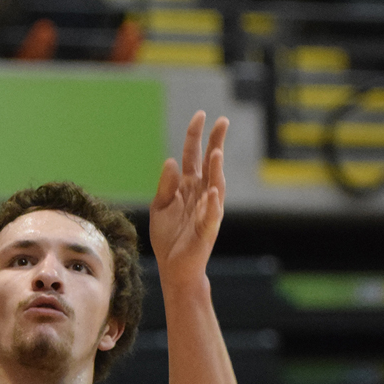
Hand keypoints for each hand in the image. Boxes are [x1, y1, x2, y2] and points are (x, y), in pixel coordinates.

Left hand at [149, 110, 227, 289]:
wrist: (174, 268)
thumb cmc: (169, 237)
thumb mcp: (160, 206)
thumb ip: (166, 185)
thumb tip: (172, 161)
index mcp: (188, 186)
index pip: (193, 156)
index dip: (195, 136)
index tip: (200, 115)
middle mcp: (201, 194)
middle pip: (210, 164)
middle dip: (215, 142)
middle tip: (222, 121)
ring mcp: (207, 210)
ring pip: (215, 185)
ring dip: (216, 170)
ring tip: (216, 152)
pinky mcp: (207, 229)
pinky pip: (211, 214)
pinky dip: (212, 204)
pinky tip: (212, 192)